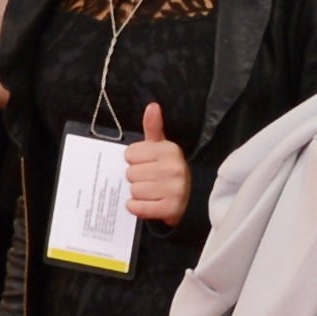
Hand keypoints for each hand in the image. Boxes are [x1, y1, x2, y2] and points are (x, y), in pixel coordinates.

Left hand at [123, 101, 191, 223]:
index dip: (134, 161)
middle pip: (130, 173)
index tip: (146, 165)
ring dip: (137, 195)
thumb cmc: (167, 171)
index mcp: (170, 150)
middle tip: (149, 181)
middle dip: (136, 179)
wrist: (186, 200)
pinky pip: (138, 207)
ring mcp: (174, 189)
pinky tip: (147, 204)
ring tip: (151, 193)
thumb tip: (152, 106)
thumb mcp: (161, 148)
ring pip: (134, 191)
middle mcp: (174, 168)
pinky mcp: (170, 209)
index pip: (130, 154)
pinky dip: (137, 208)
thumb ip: (153, 128)